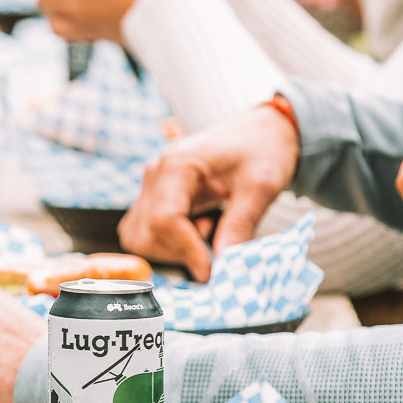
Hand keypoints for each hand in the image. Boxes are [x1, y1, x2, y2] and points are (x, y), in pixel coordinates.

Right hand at [119, 103, 299, 280]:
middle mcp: (156, 172)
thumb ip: (240, 226)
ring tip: (205, 231)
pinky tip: (195, 229)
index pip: (164, 219)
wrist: (262, 131)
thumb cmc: (264, 150)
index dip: (186, 251)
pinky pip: (144, 230)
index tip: (211, 271)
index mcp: (178, 164)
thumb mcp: (261, 187)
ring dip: (170, 249)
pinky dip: (166, 242)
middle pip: (146, 232)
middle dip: (178, 252)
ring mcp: (152, 183)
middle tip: (213, 249)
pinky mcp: (155, 194)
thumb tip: (225, 270)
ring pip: (139, 236)